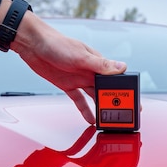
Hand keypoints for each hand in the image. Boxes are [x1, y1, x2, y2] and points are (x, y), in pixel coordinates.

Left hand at [0, 0, 126, 123]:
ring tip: (109, 121)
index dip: (125, 90)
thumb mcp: (80, 56)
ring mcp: (79, 79)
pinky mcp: (67, 85)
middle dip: (115, 102)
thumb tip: (122, 68)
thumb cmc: (57, 44)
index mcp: (98, 63)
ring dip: (101, 108)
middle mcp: (90, 71)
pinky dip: (85, 110)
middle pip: (106, 90)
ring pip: (94, 96)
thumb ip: (100, 65)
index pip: (116, 78)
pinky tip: (90, 120)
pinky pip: (79, 100)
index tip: (134, 103)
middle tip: (123, 117)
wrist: (33, 45)